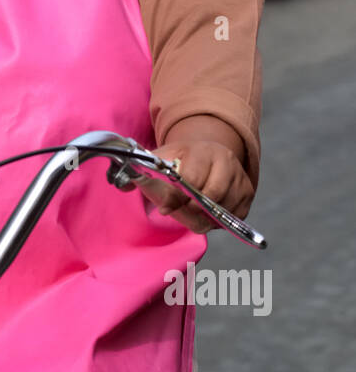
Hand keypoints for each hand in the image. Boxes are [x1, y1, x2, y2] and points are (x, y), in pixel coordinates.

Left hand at [139, 139, 254, 234]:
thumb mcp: (164, 156)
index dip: (176, 198)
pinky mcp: (248, 195)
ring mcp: (241, 179)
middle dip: (189, 211)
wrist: (210, 153)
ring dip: (202, 217)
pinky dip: (216, 220)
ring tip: (189, 210)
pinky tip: (205, 211)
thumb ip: (144, 168)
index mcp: (204, 151)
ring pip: (220, 212)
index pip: (192, 180)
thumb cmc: (182, 158)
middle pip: (209, 199)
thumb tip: (123, 183)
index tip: (165, 209)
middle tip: (178, 213)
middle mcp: (227, 162)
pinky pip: (231, 218)